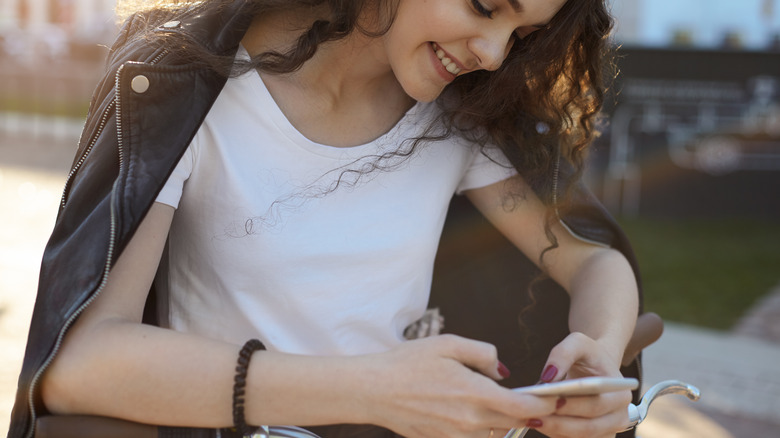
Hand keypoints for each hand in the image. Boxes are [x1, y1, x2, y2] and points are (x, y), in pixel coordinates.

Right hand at [363, 335, 557, 437]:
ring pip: (495, 435)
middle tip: (537, 401)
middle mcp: (469, 421)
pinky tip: (473, 414)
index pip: (522, 407)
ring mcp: (455, 436)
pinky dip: (481, 430)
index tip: (555, 399)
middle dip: (528, 413)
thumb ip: (483, 353)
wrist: (373, 391)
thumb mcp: (448, 344)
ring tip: (498, 405)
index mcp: (473, 393)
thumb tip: (502, 371)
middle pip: (514, 424)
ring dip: (503, 422)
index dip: (544, 405)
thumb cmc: (408, 362)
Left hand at [532, 332, 632, 437]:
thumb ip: (563, 354)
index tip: (552, 401)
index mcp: (620, 394)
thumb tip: (548, 376)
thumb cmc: (589, 355)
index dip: (573, 406)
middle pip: (588, 428)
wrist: (595, 367)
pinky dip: (552, 433)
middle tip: (532, 415)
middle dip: (558, 423)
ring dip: (553, 430)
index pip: (596, 406)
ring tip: (530, 419)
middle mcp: (618, 417)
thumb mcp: (578, 343)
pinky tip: (535, 421)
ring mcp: (606, 431)